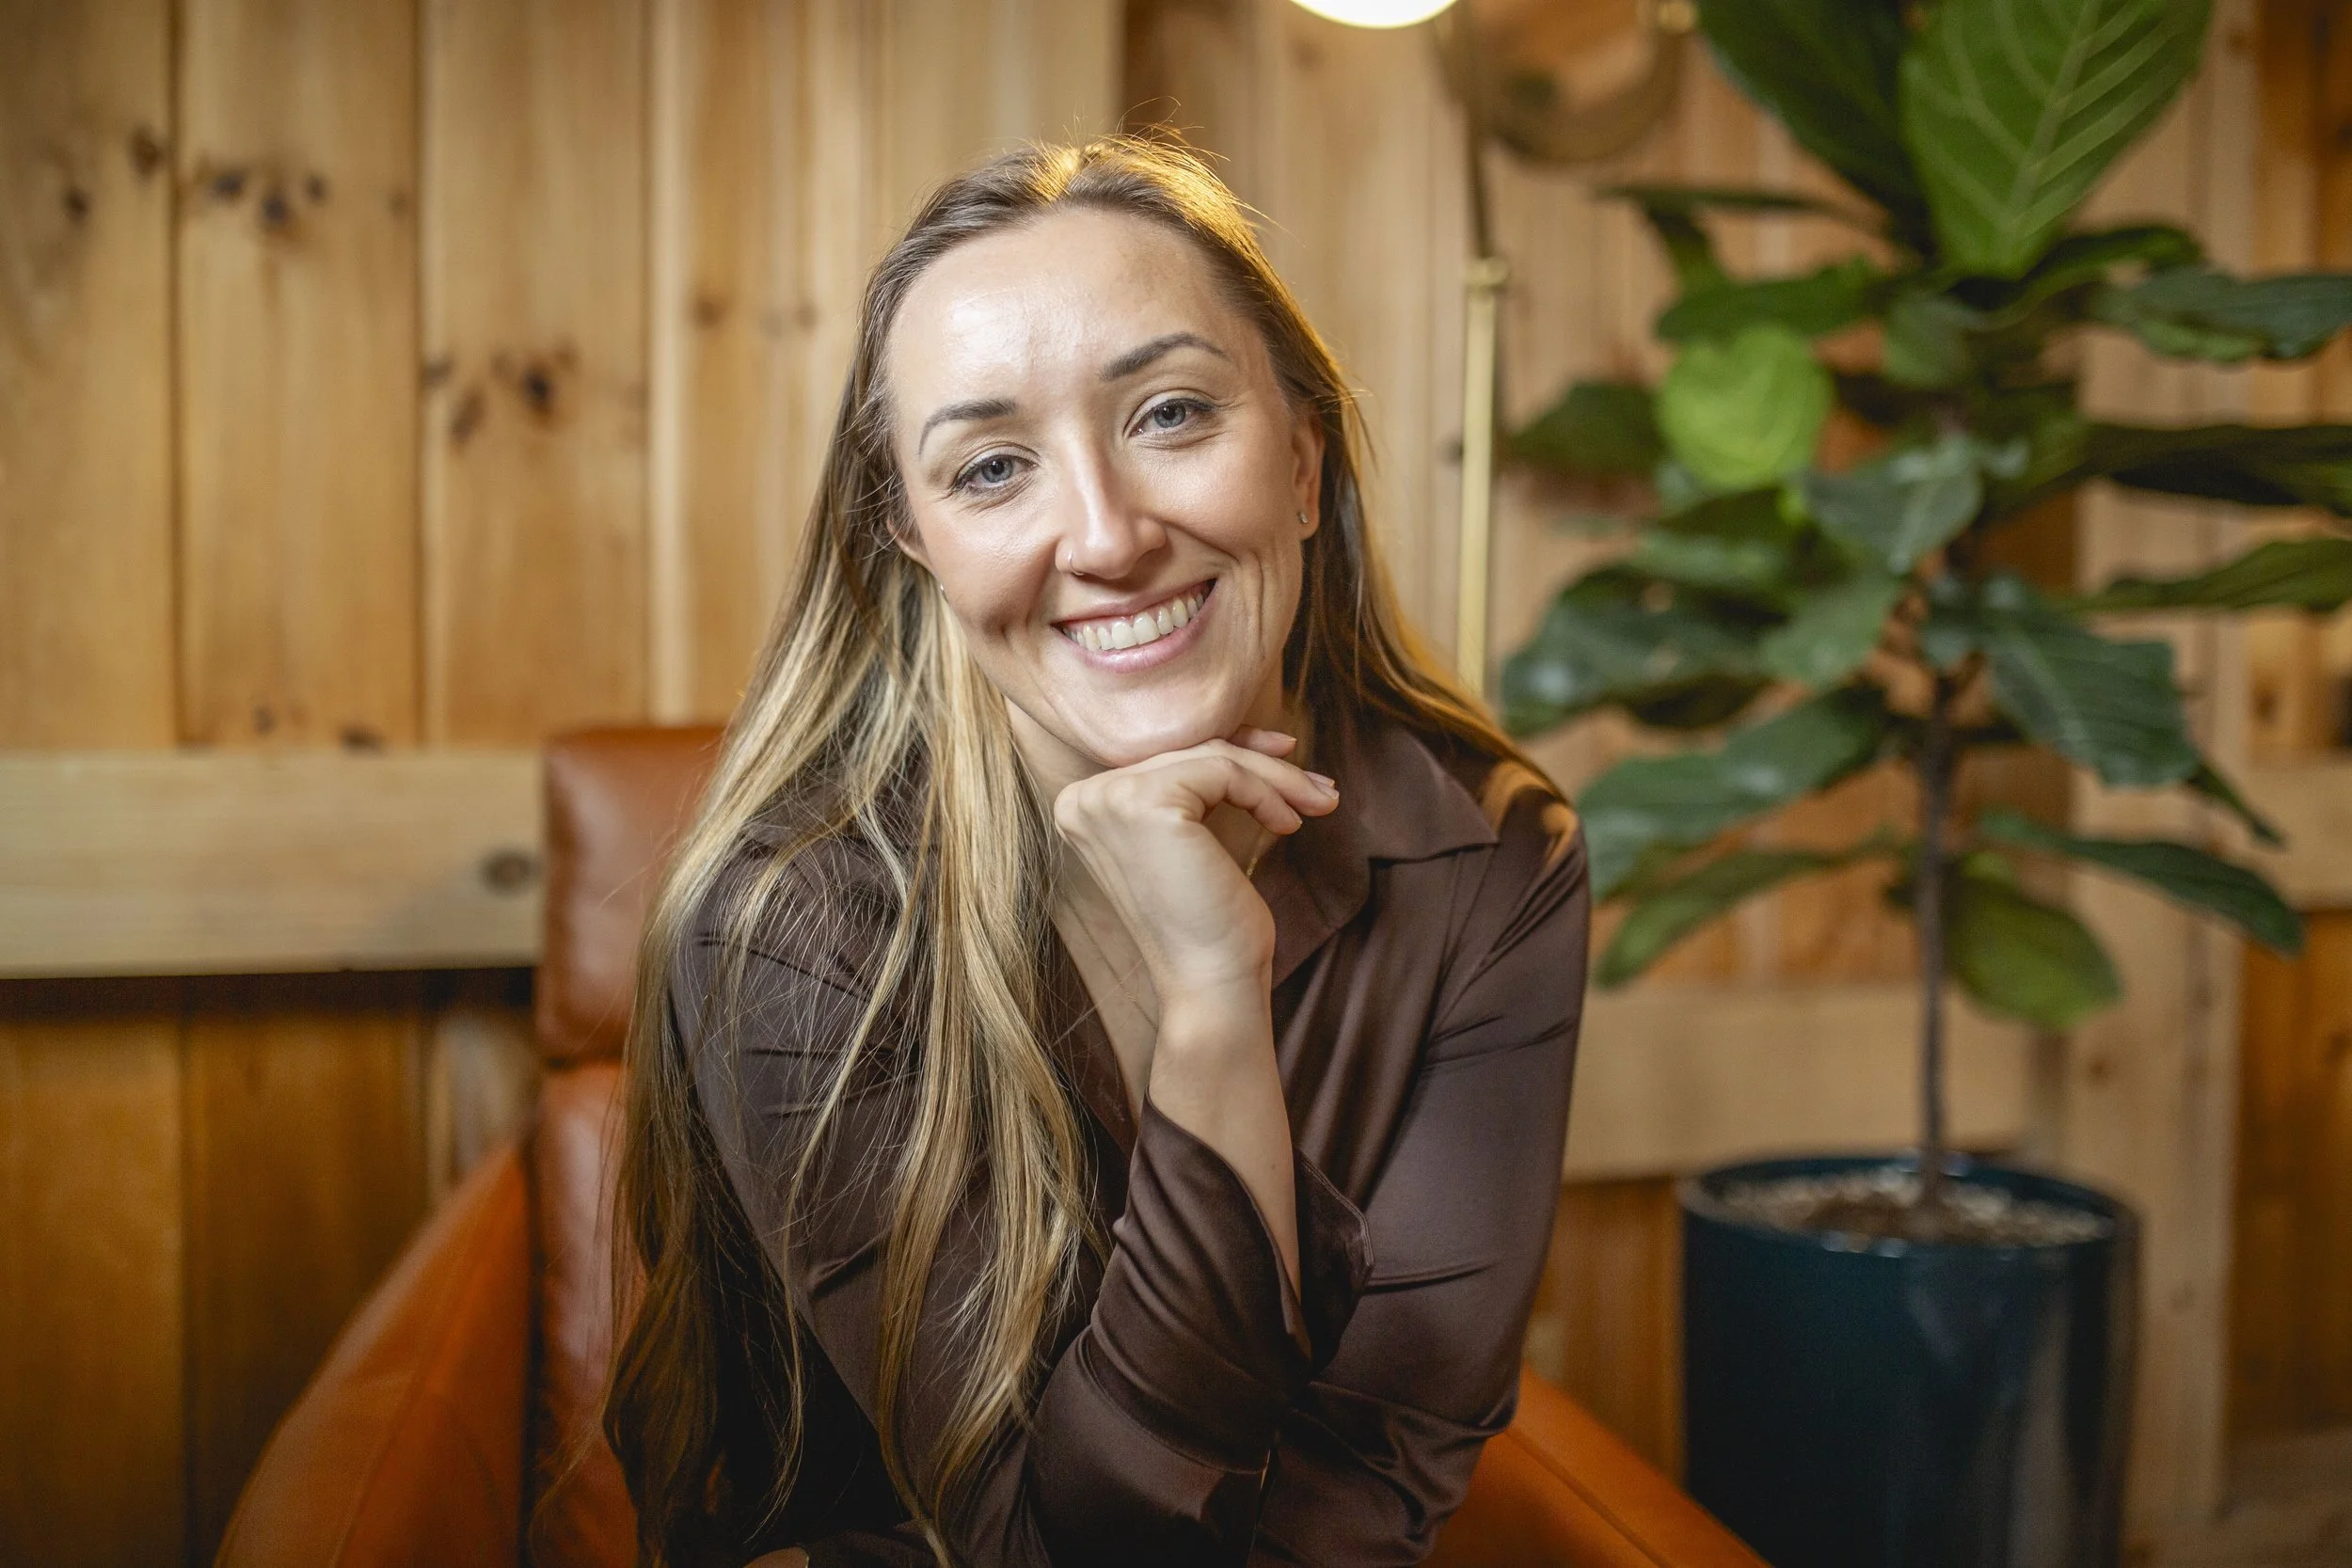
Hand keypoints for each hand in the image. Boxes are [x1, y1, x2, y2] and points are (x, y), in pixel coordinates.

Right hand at [1051, 726, 1337, 998]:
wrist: (1210, 984)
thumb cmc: (1210, 924)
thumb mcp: (1202, 839)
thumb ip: (1208, 787)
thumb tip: (1269, 739)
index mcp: (1084, 805)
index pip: (1169, 757)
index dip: (1234, 751)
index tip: (1287, 757)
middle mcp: (1082, 797)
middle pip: (1190, 753)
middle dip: (1264, 764)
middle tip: (1320, 787)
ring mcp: (1108, 799)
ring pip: (1212, 757)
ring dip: (1277, 779)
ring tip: (1321, 803)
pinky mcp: (1145, 803)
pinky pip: (1224, 771)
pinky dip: (1267, 793)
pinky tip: (1289, 825)